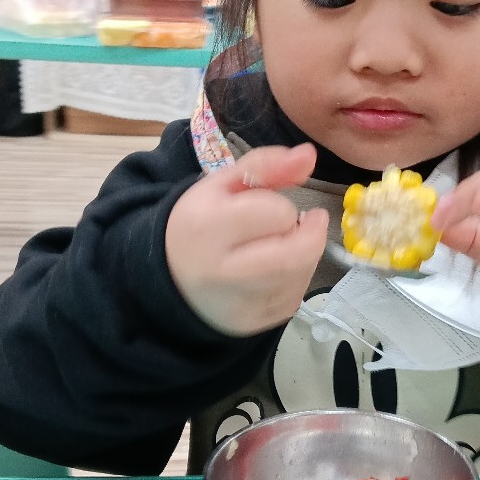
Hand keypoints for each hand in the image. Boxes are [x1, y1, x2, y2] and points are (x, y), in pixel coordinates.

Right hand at [165, 145, 329, 336]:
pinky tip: (274, 271)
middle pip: (296, 252)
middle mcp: (221, 272)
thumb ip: (267, 165)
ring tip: (282, 244)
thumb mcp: (223, 184)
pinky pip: (293, 299)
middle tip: (302, 223)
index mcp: (207, 227)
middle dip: (307, 234)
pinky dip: (295, 281)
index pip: (277, 213)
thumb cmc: (201, 223)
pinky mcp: (252, 325)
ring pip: (300, 276)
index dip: (280, 206)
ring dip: (303, 256)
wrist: (170, 276)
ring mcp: (237, 304)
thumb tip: (309, 155)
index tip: (266, 206)